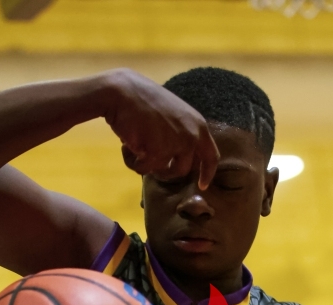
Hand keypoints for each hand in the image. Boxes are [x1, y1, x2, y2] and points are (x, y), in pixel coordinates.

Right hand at [102, 69, 219, 187]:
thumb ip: (182, 133)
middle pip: (183, 170)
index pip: (211, 156)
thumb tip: (180, 158)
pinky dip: (132, 161)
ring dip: (148, 165)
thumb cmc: (143, 100)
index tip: (202, 186)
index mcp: (198, 125)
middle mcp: (191, 136)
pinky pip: (144, 169)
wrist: (121, 91)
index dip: (207, 173)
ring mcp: (175, 144)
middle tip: (151, 161)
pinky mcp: (157, 152)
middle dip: (167, 171)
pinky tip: (125, 145)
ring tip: (136, 147)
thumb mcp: (174, 115)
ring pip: (163, 172)